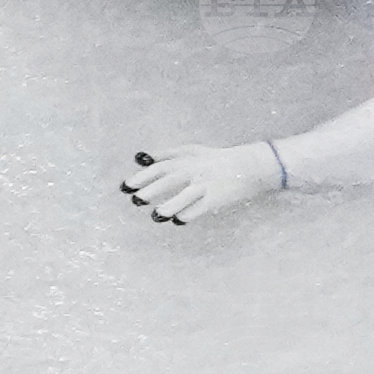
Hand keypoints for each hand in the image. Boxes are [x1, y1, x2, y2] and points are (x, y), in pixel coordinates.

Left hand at [122, 140, 285, 228]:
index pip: (160, 167)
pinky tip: (177, 221)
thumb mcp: (190, 151)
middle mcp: (194, 170)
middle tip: (135, 200)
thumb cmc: (213, 160)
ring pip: (187, 195)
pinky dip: (189, 214)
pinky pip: (201, 208)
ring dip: (171, 205)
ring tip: (156, 216)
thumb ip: (165, 155)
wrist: (248, 166)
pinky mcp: (216, 199)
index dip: (142, 176)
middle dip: (151, 189)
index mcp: (185, 159)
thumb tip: (139, 158)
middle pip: (170, 179)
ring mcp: (206, 185)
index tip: (125, 187)